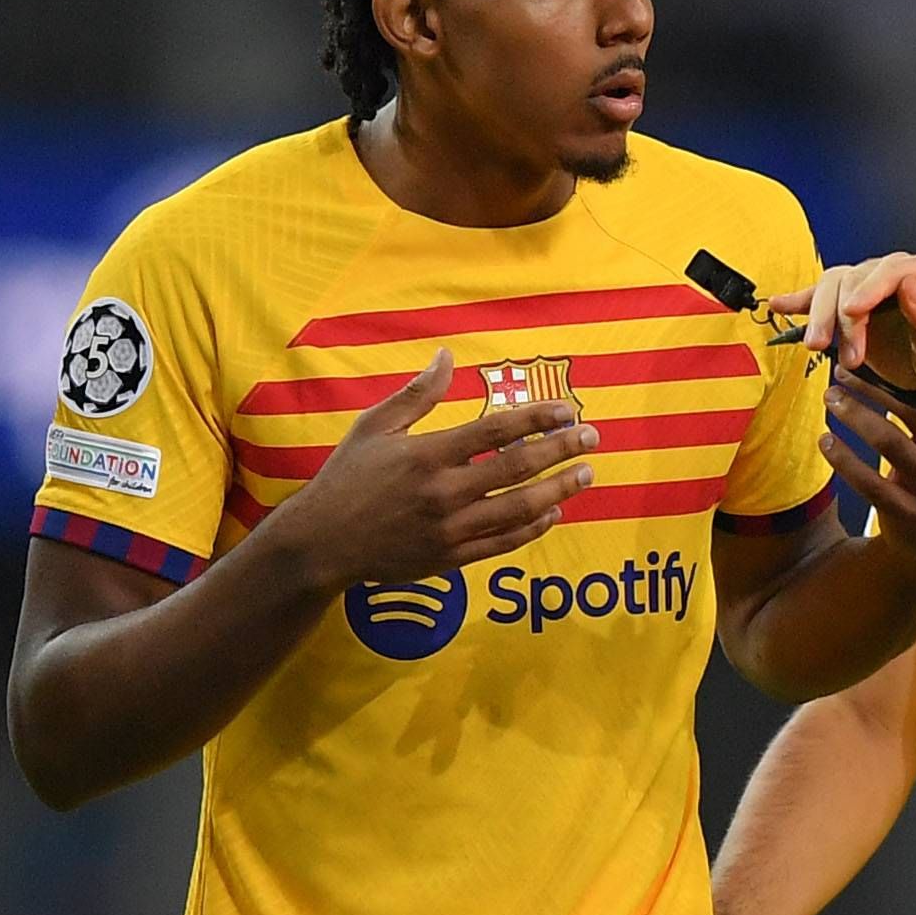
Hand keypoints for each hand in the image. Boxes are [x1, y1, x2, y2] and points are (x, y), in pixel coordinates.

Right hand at [280, 350, 597, 593]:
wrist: (323, 542)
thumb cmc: (348, 477)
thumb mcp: (375, 426)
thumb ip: (417, 394)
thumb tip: (447, 356)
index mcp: (428, 455)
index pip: (496, 431)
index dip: (537, 418)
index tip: (566, 409)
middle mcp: (444, 493)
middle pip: (518, 469)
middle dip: (561, 451)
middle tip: (592, 437)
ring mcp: (449, 529)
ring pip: (519, 509)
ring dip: (558, 490)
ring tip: (585, 474)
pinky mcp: (450, 558)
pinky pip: (502, 543)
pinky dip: (532, 528)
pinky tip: (553, 512)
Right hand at [792, 252, 915, 395]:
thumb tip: (909, 285)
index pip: (892, 270)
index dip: (869, 289)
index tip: (853, 313)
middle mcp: (896, 272)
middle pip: (856, 277)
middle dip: (839, 312)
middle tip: (829, 345)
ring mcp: (871, 287)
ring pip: (834, 286)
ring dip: (820, 314)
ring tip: (815, 344)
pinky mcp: (854, 306)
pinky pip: (822, 296)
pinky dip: (799, 300)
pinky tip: (778, 304)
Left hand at [820, 375, 915, 570]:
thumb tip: (895, 381)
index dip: (889, 386)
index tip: (861, 367)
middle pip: (906, 419)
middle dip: (869, 396)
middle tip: (838, 380)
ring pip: (888, 445)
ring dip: (855, 419)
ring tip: (830, 402)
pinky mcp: (906, 515)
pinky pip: (869, 482)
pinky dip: (845, 460)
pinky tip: (826, 442)